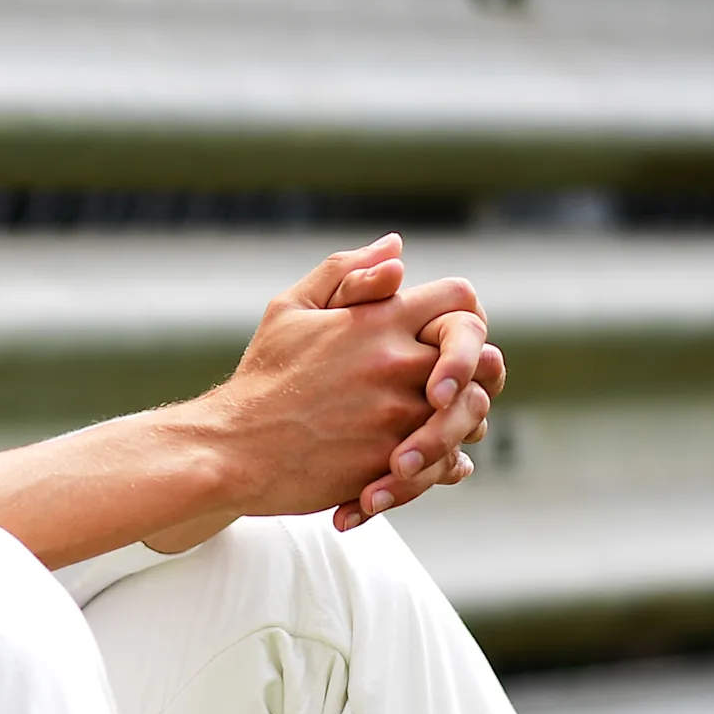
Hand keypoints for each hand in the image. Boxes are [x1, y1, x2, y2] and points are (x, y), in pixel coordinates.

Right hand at [187, 236, 491, 522]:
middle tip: (455, 386)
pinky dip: (445, 465)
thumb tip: (396, 247)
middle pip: (481, 359)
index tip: (450, 336)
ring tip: (439, 426)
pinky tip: (428, 462)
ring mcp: (397, 415)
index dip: (465, 315)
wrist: (232, 450)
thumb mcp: (291, 310)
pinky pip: (447, 462)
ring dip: (462, 421)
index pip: (459, 300)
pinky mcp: (392, 462)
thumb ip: (345, 271)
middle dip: (475, 372)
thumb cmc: (262, 379)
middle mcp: (395, 363)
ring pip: (470, 415)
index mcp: (376, 320)